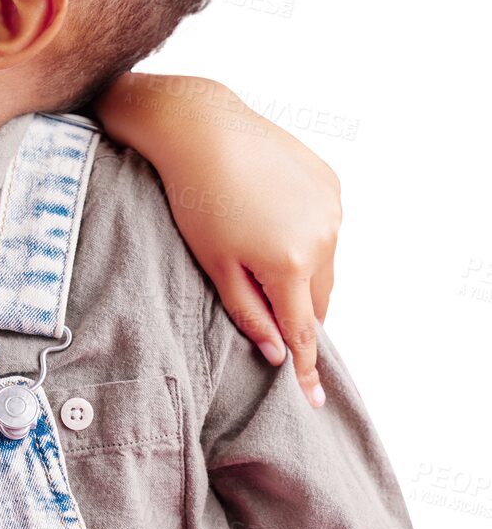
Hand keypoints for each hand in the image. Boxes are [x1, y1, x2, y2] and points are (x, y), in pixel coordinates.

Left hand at [96, 74, 340, 407]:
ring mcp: (331, 208)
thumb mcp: (213, 263)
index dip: (307, 368)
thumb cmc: (196, 199)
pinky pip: (324, 224)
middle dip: (298, 309)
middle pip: (318, 297)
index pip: (303, 331)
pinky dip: (306, 232)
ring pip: (325, 261)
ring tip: (260, 246)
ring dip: (303, 268)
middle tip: (269, 305)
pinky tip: (271, 214)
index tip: (315, 401)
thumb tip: (278, 353)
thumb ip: (249, 312)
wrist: (202, 128)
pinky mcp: (330, 182)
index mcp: (290, 264)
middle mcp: (323, 238)